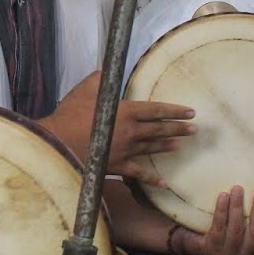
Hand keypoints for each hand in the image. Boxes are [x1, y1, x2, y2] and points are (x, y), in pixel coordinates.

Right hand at [41, 73, 194, 188]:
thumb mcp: (84, 90)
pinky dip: (151, 178)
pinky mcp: (118, 166)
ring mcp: (126, 150)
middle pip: (160, 129)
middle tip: (193, 130)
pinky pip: (139, 173)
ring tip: (179, 145)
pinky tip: (163, 182)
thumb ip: (97, 80)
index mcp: (126, 111)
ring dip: (166, 146)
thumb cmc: (71, 115)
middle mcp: (131, 131)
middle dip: (178, 128)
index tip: (190, 112)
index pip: (157, 110)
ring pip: (151, 148)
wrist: (60, 144)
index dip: (175, 111)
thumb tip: (102, 72)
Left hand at [175, 186, 253, 254]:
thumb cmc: (217, 234)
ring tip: (238, 189)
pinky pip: (218, 228)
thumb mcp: (237, 233)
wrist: (189, 246)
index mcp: (253, 253)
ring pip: (236, 230)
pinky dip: (221, 211)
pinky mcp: (210, 251)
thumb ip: (251, 222)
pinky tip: (223, 197)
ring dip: (237, 207)